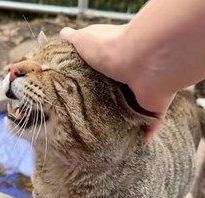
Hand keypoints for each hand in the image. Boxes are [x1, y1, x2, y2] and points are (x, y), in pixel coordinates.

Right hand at [60, 25, 173, 142]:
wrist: (142, 58)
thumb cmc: (110, 48)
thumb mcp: (82, 39)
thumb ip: (72, 38)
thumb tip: (63, 34)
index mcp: (111, 62)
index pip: (98, 75)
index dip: (87, 84)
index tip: (72, 98)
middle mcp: (127, 77)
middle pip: (114, 95)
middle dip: (103, 106)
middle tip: (83, 121)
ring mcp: (141, 93)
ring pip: (130, 111)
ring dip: (120, 122)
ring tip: (101, 137)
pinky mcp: (152, 107)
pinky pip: (150, 124)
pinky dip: (146, 134)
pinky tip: (135, 144)